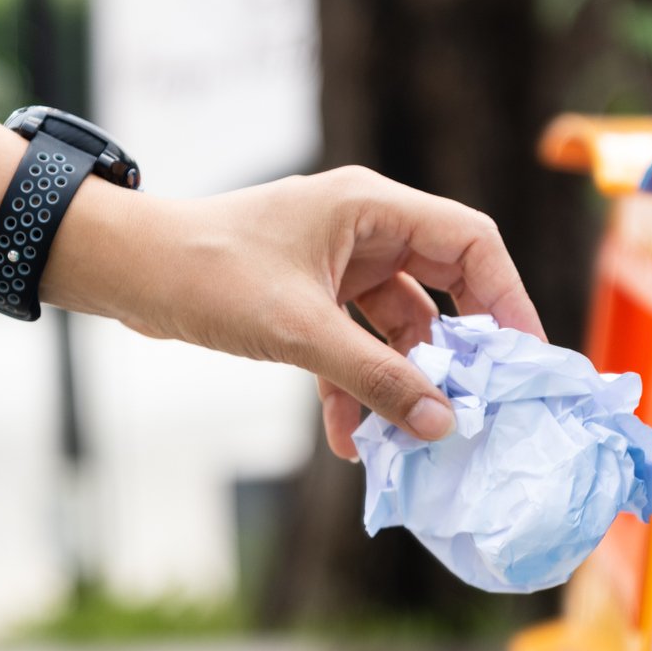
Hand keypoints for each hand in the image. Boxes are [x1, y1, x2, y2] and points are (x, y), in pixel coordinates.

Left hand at [42, 167, 544, 458]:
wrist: (126, 273)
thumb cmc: (208, 275)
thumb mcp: (302, 332)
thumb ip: (377, 378)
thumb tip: (443, 424)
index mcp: (372, 208)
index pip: (471, 244)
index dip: (507, 299)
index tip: (524, 360)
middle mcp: (363, 230)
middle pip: (443, 290)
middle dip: (456, 355)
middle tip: (481, 406)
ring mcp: (337, 266)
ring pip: (397, 330)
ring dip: (400, 384)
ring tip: (407, 440)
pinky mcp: (309, 300)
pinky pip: (355, 348)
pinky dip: (358, 389)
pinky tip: (353, 441)